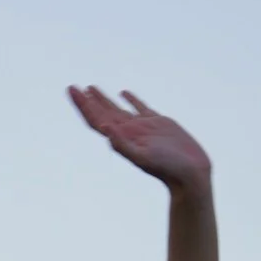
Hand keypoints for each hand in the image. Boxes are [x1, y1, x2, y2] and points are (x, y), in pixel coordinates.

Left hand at [69, 86, 210, 190]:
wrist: (189, 174)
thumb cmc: (166, 167)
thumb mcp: (142, 156)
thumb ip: (122, 144)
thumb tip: (104, 128)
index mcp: (121, 139)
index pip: (95, 119)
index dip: (82, 105)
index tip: (72, 89)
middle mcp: (128, 132)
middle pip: (101, 113)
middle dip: (86, 100)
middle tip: (72, 87)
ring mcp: (142, 127)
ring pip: (117, 109)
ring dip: (103, 99)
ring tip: (90, 88)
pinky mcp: (159, 123)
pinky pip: (140, 107)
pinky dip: (131, 99)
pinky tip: (124, 93)